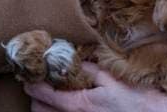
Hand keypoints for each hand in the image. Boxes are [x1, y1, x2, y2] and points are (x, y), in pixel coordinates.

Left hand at [26, 64, 166, 111]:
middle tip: (39, 81)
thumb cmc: (137, 100)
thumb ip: (90, 71)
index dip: (33, 82)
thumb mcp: (113, 80)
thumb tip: (74, 60)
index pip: (44, 94)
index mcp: (79, 105)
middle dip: (35, 96)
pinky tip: (65, 104)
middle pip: (39, 110)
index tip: (28, 74)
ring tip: (50, 93)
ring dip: (44, 106)